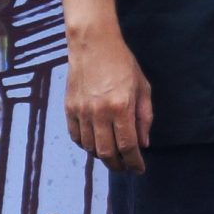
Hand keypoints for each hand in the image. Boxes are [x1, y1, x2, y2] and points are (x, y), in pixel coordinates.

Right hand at [64, 19, 153, 173]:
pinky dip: (86, 145)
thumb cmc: (122, 63)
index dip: (134, 162)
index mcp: (121, 107)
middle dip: (118, 165)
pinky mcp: (69, 108)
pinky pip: (76, 137)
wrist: (93, 44)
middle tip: (126, 167)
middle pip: (107, 153)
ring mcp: (82, 111)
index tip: (139, 169)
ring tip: (113, 155)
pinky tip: (95, 143)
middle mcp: (99, 112)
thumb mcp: (142, 87)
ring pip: (90, 147)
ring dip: (103, 156)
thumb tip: (143, 143)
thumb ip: (144, 117)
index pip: (128, 146)